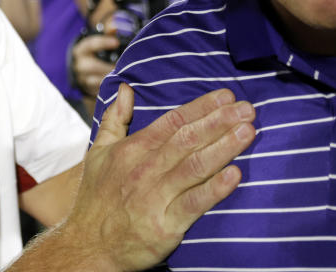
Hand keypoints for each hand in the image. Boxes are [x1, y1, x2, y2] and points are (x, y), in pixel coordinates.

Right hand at [65, 85, 254, 270]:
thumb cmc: (96, 199)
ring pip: (195, 166)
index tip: (226, 96)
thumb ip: (114, 119)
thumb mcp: (98, 152)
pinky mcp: (165, 226)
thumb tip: (126, 89)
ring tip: (248, 132)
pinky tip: (235, 175)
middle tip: (247, 109)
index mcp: (132, 149)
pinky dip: (214, 188)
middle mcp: (145, 169)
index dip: (201, 107)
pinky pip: (194, 203)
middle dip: (219, 122)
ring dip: (224, 147)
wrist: (87, 246)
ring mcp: (155, 197)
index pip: (172, 121)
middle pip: (187, 139)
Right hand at [71, 34, 119, 97]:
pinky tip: (120, 85)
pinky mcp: (88, 91)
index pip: (89, 44)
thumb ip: (107, 32)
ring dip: (109, 80)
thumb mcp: (98, 40)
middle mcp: (79, 66)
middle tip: (123, 66)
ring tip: (124, 76)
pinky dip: (109, 89)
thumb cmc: (95, 52)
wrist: (83, 69)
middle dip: (108, 67)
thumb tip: (115, 27)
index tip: (116, 42)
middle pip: (92, 66)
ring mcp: (82, 80)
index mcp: (80, 51)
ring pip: (95, 81)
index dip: (103, 42)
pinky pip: (98, 92)